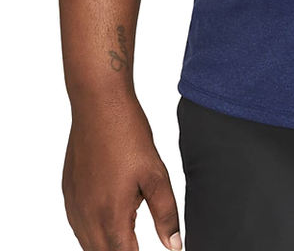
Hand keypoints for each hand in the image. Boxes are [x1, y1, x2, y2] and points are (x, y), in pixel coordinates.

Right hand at [62, 93, 181, 250]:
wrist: (100, 107)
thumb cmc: (129, 137)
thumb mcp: (157, 175)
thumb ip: (166, 214)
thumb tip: (174, 245)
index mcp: (111, 216)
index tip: (151, 250)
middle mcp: (87, 218)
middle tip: (139, 240)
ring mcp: (74, 206)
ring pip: (88, 243)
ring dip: (108, 244)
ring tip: (130, 233)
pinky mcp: (68, 194)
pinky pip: (78, 225)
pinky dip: (94, 231)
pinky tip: (110, 217)